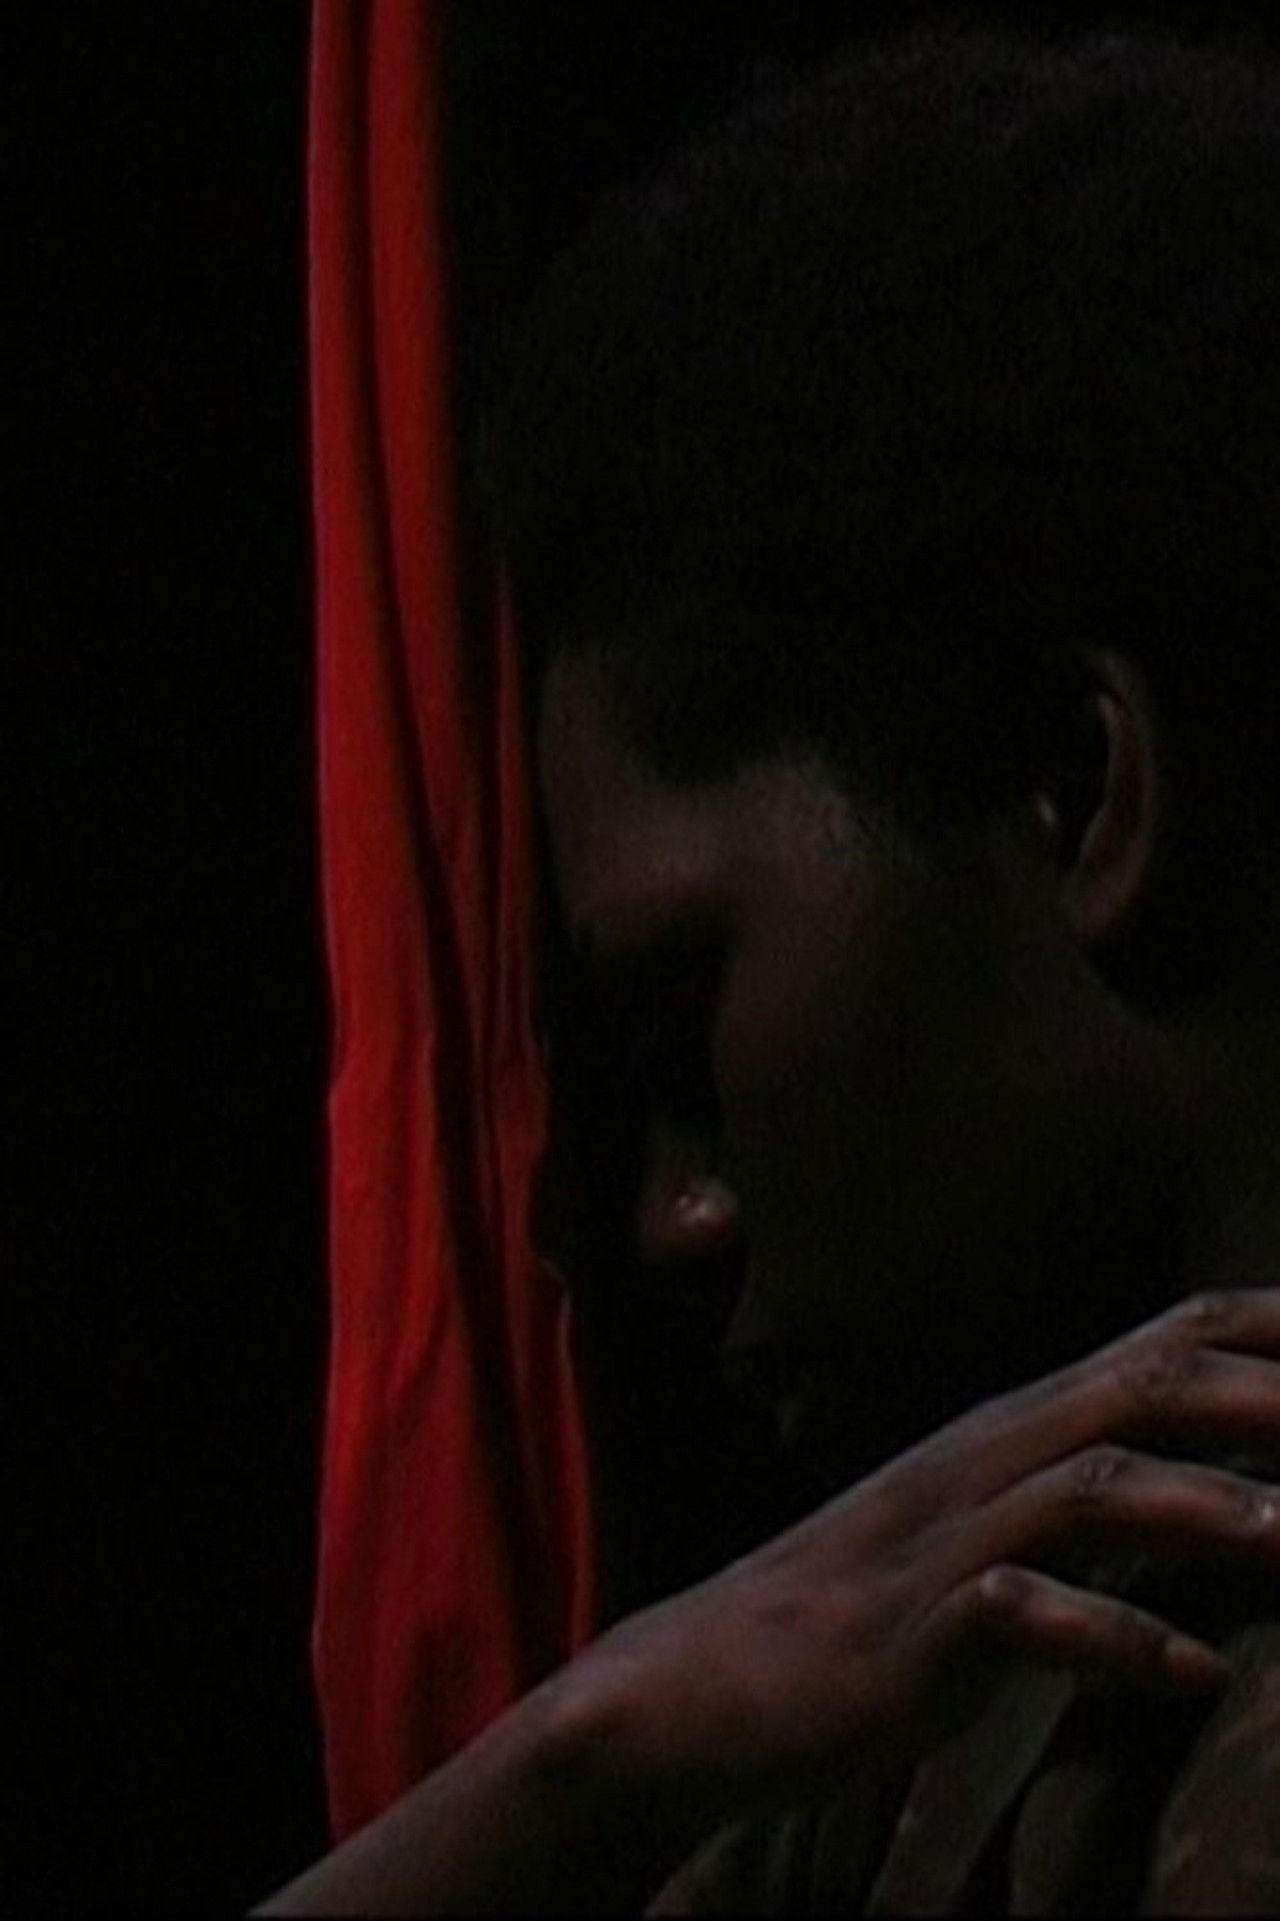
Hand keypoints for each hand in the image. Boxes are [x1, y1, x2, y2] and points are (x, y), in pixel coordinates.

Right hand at [557, 1286, 1279, 1819]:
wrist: (713, 1674)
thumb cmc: (868, 1607)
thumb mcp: (984, 1529)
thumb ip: (1082, 1493)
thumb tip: (1217, 1492)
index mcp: (1013, 1427)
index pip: (1155, 1343)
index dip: (1258, 1331)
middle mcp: (985, 1458)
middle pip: (1136, 1391)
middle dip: (1257, 1396)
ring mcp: (945, 1537)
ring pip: (1089, 1490)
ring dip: (1203, 1508)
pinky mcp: (914, 1629)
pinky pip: (1023, 1617)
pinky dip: (1115, 1639)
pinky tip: (1190, 1677)